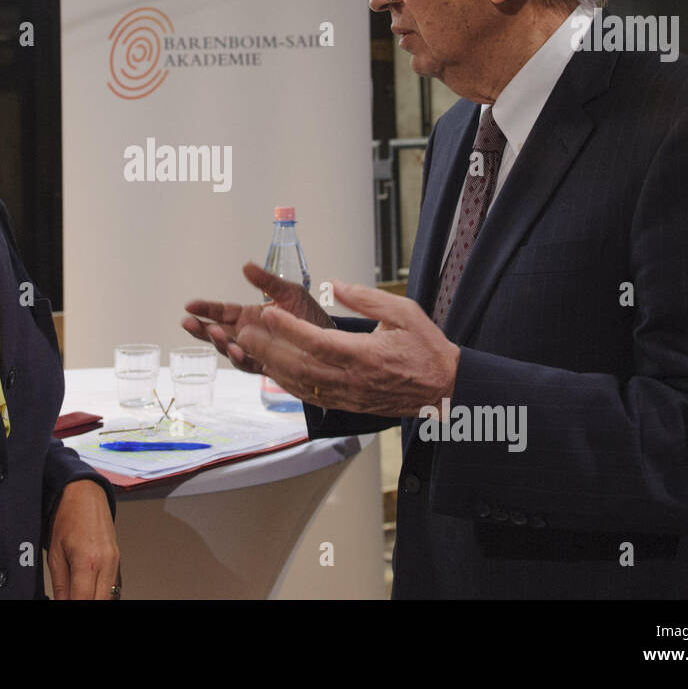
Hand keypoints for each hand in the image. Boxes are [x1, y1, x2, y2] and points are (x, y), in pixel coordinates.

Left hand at [48, 480, 119, 599]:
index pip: (83, 601)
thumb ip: (60, 584)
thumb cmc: (69, 517)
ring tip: (78, 593)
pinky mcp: (118, 560)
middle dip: (85, 604)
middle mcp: (106, 563)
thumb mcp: (54, 553)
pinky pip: (114, 586)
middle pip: (101, 602)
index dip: (72, 606)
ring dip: (95, 599)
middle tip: (72, 598)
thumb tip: (61, 602)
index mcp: (88, 561)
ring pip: (110, 597)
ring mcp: (115, 562)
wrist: (85, 494)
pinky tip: (90, 590)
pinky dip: (102, 593)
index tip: (64, 605)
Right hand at [181, 262, 333, 373]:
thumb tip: (246, 266)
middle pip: (218, 333)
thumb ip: (267, 281)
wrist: (332, 341)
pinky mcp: (268, 364)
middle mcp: (249, 335)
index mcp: (250, 316)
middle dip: (201, 329)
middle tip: (188, 323)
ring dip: (219, 343)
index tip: (190, 306)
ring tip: (214, 334)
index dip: (205, 309)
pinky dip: (241, 358)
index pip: (222, 312)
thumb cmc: (311, 317)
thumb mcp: (289, 292)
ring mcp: (257, 351)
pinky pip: (250, 364)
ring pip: (230, 350)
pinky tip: (237, 351)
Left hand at [234, 279, 458, 416]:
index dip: (288, 329)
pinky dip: (286, 381)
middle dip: (268, 348)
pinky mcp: (345, 404)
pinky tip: (273, 367)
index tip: (268, 313)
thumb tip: (336, 284)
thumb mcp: (404, 313)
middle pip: (299, 366)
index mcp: (364, 355)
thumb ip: (367, 298)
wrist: (442, 389)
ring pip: (299, 383)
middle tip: (245, 331)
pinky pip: (308, 395)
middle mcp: (351, 379)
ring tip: (250, 347)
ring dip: (271, 365)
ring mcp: (346, 395)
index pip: (317, 343)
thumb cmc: (426, 349)